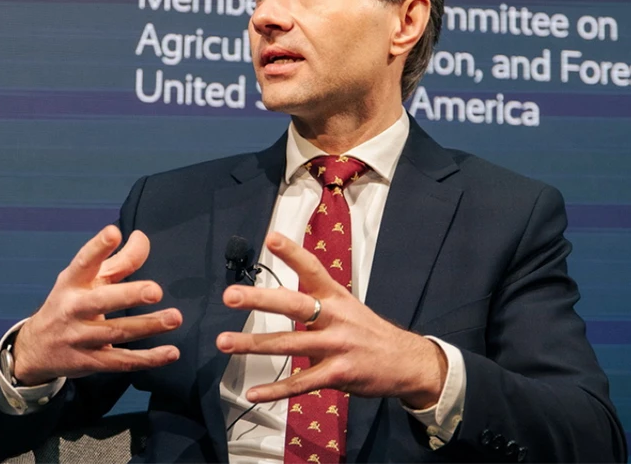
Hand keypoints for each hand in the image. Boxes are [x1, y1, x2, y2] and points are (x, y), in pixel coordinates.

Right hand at [12, 225, 181, 384]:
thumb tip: (142, 237)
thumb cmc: (72, 303)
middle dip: (129, 296)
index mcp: (72, 282)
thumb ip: (119, 260)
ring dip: (147, 326)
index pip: (83, 262)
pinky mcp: (90, 362)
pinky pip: (122, 361)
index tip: (113, 233)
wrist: (36, 348)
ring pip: (116, 332)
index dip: (97, 248)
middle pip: (101, 301)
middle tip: (156, 291)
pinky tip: (171, 352)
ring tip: (174, 318)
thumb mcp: (88, 279)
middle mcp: (73, 309)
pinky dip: (148, 359)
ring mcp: (79, 338)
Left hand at [216, 232, 446, 408]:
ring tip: (224, 342)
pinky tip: (253, 392)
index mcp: (336, 296)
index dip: (292, 253)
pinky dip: (275, 390)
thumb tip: (281, 300)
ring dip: (253, 344)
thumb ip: (316, 302)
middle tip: (230, 296)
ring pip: (289, 345)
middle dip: (260, 299)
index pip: (312, 269)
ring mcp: (337, 347)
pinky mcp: (339, 375)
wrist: (407, 362)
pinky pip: (302, 383)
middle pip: (294, 305)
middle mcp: (335, 317)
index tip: (269, 238)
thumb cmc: (369, 332)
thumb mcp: (347, 306)